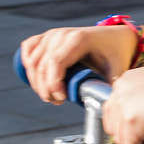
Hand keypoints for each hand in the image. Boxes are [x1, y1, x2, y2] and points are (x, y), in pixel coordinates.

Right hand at [18, 24, 137, 103]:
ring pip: (32, 62)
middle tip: (57, 102)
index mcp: (79, 39)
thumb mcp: (116, 72)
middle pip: (41, 65)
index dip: (53, 84)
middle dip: (45, 89)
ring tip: (51, 96)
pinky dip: (28, 67)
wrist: (114, 38)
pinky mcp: (45, 37)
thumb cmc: (115, 56)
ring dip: (37, 83)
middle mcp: (62, 34)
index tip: (61, 99)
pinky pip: (27, 50)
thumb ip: (108, 89)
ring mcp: (52, 34)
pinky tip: (37, 79)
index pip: (56, 63)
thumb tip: (101, 109)